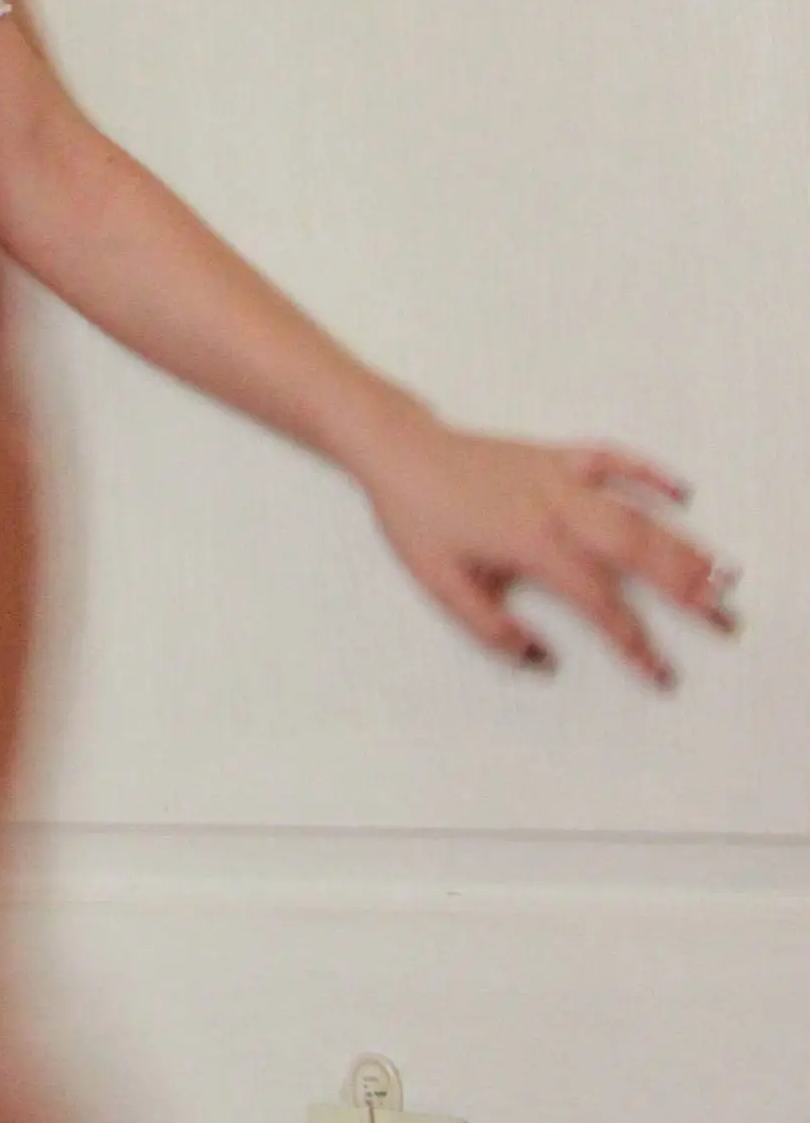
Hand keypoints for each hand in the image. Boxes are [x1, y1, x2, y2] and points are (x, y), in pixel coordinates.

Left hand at [359, 416, 738, 684]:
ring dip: (682, 543)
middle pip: (637, 553)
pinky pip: (612, 459)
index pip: (600, 602)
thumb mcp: (443, 586)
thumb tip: (540, 660)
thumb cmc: (416, 516)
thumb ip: (492, 629)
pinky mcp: (554, 454)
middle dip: (685, 590)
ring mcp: (559, 476)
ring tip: (721, 573)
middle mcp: (556, 508)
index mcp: (531, 545)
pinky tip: (682, 491)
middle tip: (724, 620)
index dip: (634, 642)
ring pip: (636, 512)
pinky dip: (649, 473)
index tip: (660, 672)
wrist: (398, 450)